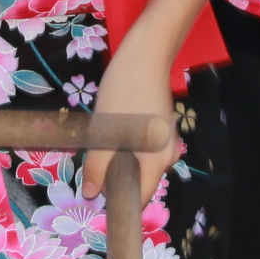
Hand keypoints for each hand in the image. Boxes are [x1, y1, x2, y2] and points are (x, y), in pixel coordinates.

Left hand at [82, 37, 181, 197]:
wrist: (143, 56)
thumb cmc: (123, 95)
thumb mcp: (104, 133)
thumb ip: (97, 166)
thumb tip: (91, 194)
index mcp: (157, 161)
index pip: (141, 197)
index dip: (120, 202)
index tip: (99, 199)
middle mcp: (168, 155)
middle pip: (141, 179)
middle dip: (116, 178)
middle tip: (92, 166)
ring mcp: (166, 140)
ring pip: (140, 162)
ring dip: (119, 159)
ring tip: (100, 144)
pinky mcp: (161, 127)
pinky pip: (143, 148)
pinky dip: (126, 146)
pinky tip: (112, 131)